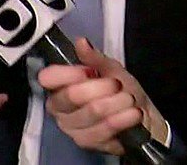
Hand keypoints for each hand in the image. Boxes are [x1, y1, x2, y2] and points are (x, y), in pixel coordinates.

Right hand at [38, 37, 166, 154]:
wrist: (138, 117)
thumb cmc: (119, 90)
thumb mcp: (110, 69)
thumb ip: (94, 57)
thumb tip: (81, 42)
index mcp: (57, 86)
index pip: (47, 78)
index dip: (69, 73)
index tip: (90, 71)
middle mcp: (58, 108)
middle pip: (72, 94)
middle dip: (102, 87)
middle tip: (117, 85)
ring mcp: (71, 127)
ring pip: (92, 111)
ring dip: (117, 103)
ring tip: (129, 99)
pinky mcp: (86, 143)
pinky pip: (104, 130)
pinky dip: (123, 119)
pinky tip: (133, 113)